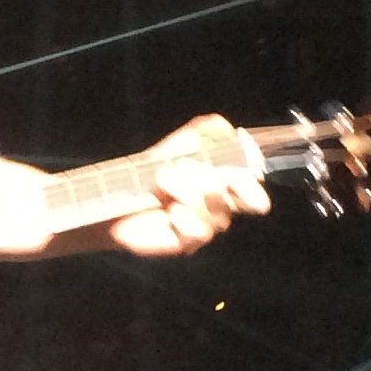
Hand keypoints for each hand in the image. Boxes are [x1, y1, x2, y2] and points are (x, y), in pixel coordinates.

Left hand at [112, 116, 268, 257]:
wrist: (118, 199)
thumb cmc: (151, 174)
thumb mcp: (178, 145)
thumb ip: (203, 131)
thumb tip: (225, 127)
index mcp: (222, 185)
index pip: (252, 187)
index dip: (252, 181)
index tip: (244, 173)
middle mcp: (218, 208)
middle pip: (242, 201)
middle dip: (223, 182)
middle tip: (195, 170)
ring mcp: (205, 228)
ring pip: (218, 213)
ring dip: (190, 193)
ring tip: (164, 181)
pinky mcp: (187, 243)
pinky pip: (199, 231)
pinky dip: (184, 218)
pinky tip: (169, 212)